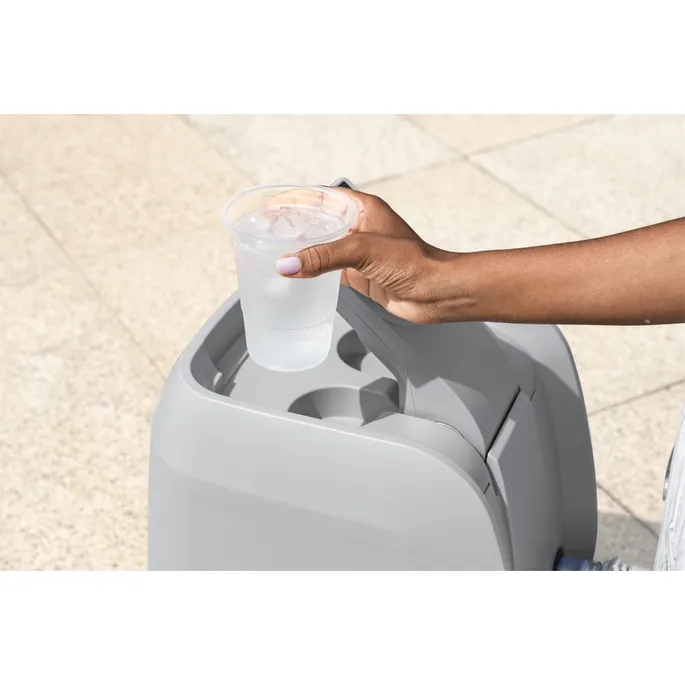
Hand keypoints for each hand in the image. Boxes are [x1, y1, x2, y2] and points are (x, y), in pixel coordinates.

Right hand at [276, 187, 464, 324]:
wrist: (436, 292)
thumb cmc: (413, 262)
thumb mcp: (362, 251)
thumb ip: (323, 256)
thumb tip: (287, 264)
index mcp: (362, 208)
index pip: (319, 196)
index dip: (293, 200)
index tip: (269, 207)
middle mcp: (359, 227)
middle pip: (317, 220)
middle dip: (292, 224)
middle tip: (265, 231)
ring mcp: (358, 251)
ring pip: (321, 246)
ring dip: (300, 249)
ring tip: (273, 252)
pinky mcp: (359, 273)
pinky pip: (328, 269)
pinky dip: (311, 271)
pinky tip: (296, 275)